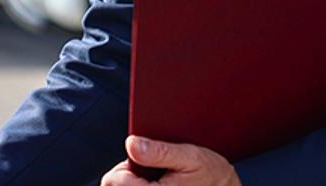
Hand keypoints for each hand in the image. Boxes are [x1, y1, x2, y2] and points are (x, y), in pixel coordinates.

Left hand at [100, 136, 239, 185]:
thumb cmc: (212, 176)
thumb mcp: (190, 157)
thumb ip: (159, 151)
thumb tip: (131, 143)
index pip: (113, 181)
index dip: (122, 167)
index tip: (141, 160)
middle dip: (125, 177)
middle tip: (152, 171)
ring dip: (133, 185)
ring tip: (158, 180)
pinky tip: (159, 185)